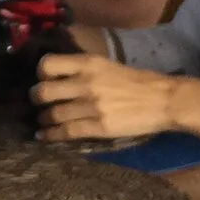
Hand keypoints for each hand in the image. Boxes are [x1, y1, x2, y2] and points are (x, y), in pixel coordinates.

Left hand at [31, 52, 177, 142]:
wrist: (164, 100)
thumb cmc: (136, 82)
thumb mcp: (106, 65)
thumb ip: (82, 70)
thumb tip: (57, 78)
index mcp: (88, 63)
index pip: (48, 64)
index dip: (40, 74)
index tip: (42, 81)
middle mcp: (86, 82)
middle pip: (44, 92)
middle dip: (35, 99)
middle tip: (37, 103)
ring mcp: (92, 105)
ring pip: (53, 114)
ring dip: (43, 119)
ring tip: (42, 121)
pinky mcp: (99, 126)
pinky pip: (66, 132)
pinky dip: (51, 135)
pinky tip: (44, 136)